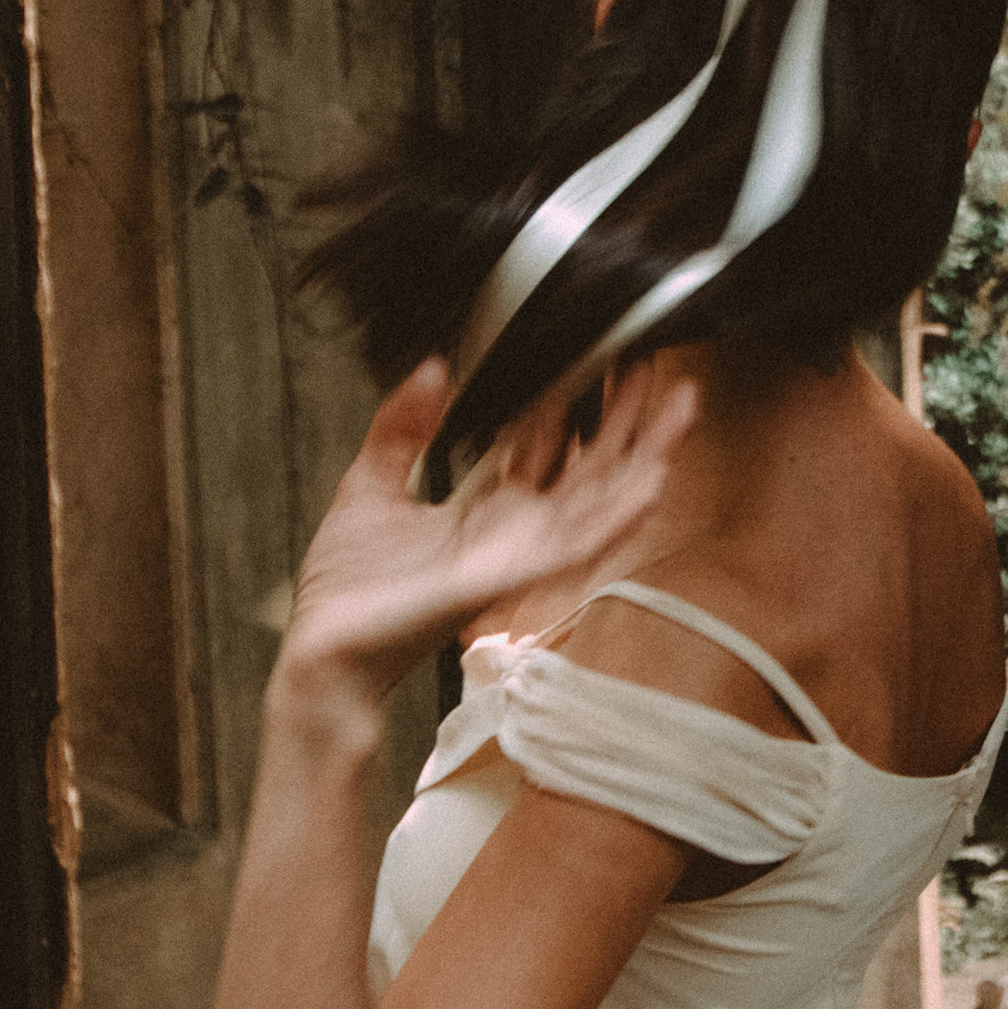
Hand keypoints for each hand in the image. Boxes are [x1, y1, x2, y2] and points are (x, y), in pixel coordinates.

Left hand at [275, 358, 698, 715]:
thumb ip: (402, 428)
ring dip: (646, 457)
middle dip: (629, 422)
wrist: (324, 649)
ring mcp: (519, 558)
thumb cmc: (347, 591)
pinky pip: (578, 546)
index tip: (598, 359)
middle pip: (589, 471)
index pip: (545, 450)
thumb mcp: (371, 485)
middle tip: (660, 370)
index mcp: (484, 513)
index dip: (575, 406)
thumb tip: (431, 369)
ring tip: (683, 410)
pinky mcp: (510, 579)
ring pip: (600, 502)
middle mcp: (513, 535)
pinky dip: (619, 516)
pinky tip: (652, 482)